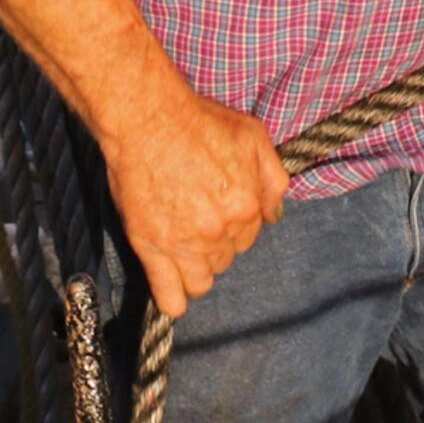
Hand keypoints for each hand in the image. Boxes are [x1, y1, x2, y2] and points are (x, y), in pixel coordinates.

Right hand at [98, 80, 286, 320]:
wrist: (148, 121)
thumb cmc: (201, 124)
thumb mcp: (254, 138)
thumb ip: (273, 180)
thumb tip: (275, 215)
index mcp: (246, 208)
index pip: (251, 235)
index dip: (237, 222)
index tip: (221, 208)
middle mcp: (218, 232)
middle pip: (227, 258)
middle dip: (218, 243)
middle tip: (200, 218)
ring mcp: (183, 244)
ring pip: (202, 280)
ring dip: (199, 268)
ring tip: (187, 248)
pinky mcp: (150, 249)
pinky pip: (169, 295)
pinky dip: (174, 301)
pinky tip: (176, 299)